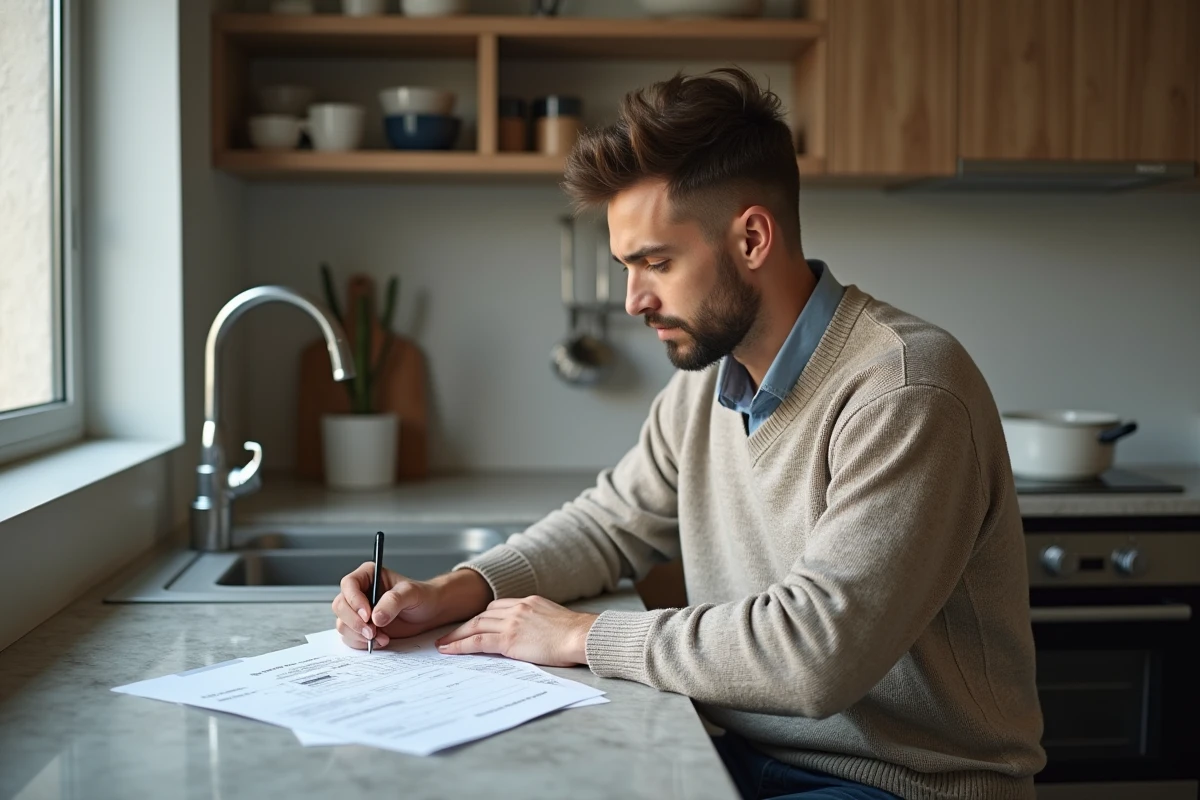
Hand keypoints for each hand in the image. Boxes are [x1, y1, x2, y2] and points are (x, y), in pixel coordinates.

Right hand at [331, 565, 490, 649]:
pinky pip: (350, 637)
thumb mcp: (411, 593)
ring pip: (343, 623)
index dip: (354, 600)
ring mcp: (358, 612)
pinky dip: (362, 643)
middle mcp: (360, 593)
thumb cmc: (422, 596)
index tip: (367, 615)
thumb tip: (376, 617)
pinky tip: (382, 640)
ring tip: (382, 637)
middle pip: (340, 606)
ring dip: (358, 635)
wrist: (430, 613)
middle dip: (354, 622)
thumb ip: (394, 601)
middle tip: (372, 631)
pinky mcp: (362, 628)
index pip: (349, 584)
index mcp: (368, 575)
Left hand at [434, 595, 599, 667]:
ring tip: (443, 643)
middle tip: (450, 634)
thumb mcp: (555, 619)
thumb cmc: (576, 634)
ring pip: (475, 626)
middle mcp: (517, 608)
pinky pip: (478, 641)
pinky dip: (460, 644)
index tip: (471, 624)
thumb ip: (538, 622)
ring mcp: (511, 622)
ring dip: (456, 635)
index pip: (497, 607)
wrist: (581, 636)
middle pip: (482, 614)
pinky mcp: (509, 639)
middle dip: (464, 625)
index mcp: (529, 601)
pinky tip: (449, 650)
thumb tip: (533, 634)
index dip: (481, 617)